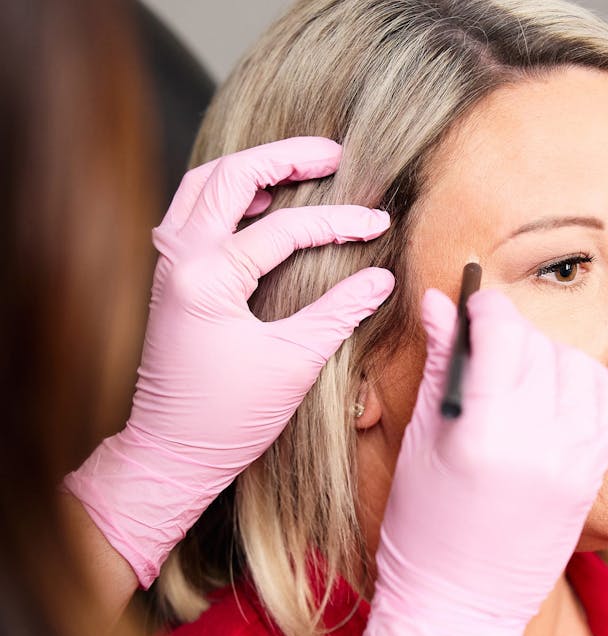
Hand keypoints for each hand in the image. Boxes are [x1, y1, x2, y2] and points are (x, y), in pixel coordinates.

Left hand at [64, 137, 393, 587]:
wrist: (171, 453)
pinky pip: (193, 211)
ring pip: (203, 185)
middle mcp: (179, 259)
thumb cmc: (229, 416)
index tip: (378, 225)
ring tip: (298, 167)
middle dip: (285, 158)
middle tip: (333, 155)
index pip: (284, 229)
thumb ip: (340, 312)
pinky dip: (226, 195)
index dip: (338, 223)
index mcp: (207, 279)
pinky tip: (259, 203)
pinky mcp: (172, 278)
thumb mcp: (294, 363)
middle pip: (230, 177)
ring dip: (251, 169)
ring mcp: (169, 265)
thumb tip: (381, 279)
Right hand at [339, 289, 607, 635]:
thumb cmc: (424, 529)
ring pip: (581, 369)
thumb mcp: (422, 440)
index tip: (475, 303)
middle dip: (513, 333)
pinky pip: (606, 405)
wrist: (462, 602)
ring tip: (519, 372)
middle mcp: (540, 448)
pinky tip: (552, 394)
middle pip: (542, 349)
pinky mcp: (592, 478)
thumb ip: (442, 364)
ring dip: (550, 355)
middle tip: (488, 341)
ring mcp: (574, 465)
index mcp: (486, 438)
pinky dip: (582, 384)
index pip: (504, 338)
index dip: (487, 309)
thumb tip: (440, 304)